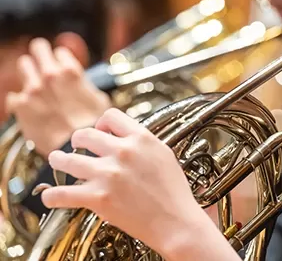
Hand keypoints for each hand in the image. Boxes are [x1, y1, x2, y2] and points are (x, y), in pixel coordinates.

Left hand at [6, 38, 111, 156]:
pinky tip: (30, 109)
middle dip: (40, 54)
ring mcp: (33, 88)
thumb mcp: (99, 99)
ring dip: (29, 72)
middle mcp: (50, 75)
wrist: (75, 147)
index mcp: (71, 71)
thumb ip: (84, 85)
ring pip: (24, 65)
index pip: (60, 52)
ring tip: (35, 84)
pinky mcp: (20, 105)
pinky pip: (14, 96)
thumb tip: (80, 84)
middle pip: (38, 48)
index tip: (62, 67)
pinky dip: (21, 101)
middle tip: (42, 61)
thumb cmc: (91, 125)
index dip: (62, 60)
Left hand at [40, 108, 238, 259]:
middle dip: (77, 140)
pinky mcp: (98, 198)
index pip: (110, 116)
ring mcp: (109, 174)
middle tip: (76, 146)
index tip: (100, 132)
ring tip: (56, 160)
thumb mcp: (163, 154)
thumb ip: (142, 142)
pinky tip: (50, 196)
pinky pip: (63, 194)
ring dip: (58, 160)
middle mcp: (123, 152)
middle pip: (85, 134)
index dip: (101, 123)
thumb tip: (124, 137)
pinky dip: (52, 195)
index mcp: (142, 138)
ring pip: (68, 159)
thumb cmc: (173, 191)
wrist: (175, 221)